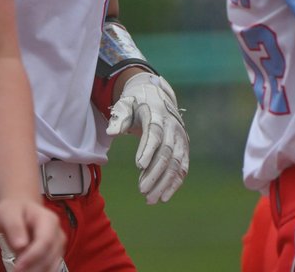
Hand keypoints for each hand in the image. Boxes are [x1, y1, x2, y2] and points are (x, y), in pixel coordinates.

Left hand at [0, 197, 64, 271]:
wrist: (19, 210)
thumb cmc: (14, 210)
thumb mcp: (8, 213)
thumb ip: (14, 226)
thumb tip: (20, 245)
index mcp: (48, 219)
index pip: (45, 241)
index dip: (32, 256)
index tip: (17, 267)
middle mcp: (57, 232)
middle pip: (50, 256)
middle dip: (33, 268)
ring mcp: (58, 244)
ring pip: (52, 264)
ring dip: (37, 271)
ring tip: (19, 271)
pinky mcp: (54, 254)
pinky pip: (50, 267)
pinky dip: (39, 271)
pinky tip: (27, 271)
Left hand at [106, 71, 188, 203]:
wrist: (156, 96)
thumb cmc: (136, 103)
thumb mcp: (125, 105)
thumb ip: (119, 118)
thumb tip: (111, 132)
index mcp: (157, 114)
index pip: (155, 133)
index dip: (148, 149)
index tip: (139, 166)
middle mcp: (172, 127)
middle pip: (167, 153)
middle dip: (155, 173)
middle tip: (142, 191)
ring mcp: (180, 138)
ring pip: (176, 164)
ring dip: (164, 183)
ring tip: (150, 199)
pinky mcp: (183, 147)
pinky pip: (182, 168)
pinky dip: (174, 183)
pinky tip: (164, 197)